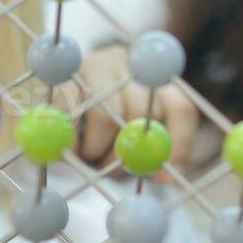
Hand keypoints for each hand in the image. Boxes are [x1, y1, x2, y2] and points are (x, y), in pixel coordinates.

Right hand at [69, 43, 198, 178]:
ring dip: (95, 148)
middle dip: (126, 151)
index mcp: (159, 84)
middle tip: (112, 169)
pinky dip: (70, 141)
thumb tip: (171, 177)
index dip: (179, 144)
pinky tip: (68, 146)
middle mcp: (133, 68)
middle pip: (141, 112)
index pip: (181, 109)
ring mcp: (98, 66)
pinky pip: (69, 114)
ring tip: (88, 155)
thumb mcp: (136, 141)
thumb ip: (153, 155)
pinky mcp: (65, 77)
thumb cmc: (109, 130)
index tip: (167, 175)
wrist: (62, 102)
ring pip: (104, 116)